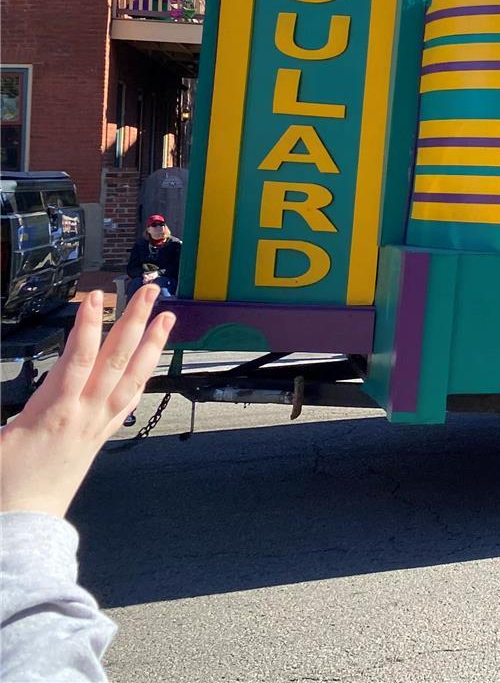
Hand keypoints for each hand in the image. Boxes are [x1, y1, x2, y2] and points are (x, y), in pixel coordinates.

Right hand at [0, 287, 173, 518]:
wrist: (22, 526)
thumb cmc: (3, 486)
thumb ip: (8, 406)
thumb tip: (18, 393)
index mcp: (54, 413)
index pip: (77, 359)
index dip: (88, 325)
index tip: (96, 296)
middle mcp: (84, 415)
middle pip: (116, 359)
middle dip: (134, 320)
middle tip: (149, 290)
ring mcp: (97, 425)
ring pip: (132, 377)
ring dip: (151, 344)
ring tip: (166, 318)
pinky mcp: (100, 437)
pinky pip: (129, 401)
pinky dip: (142, 377)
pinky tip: (151, 364)